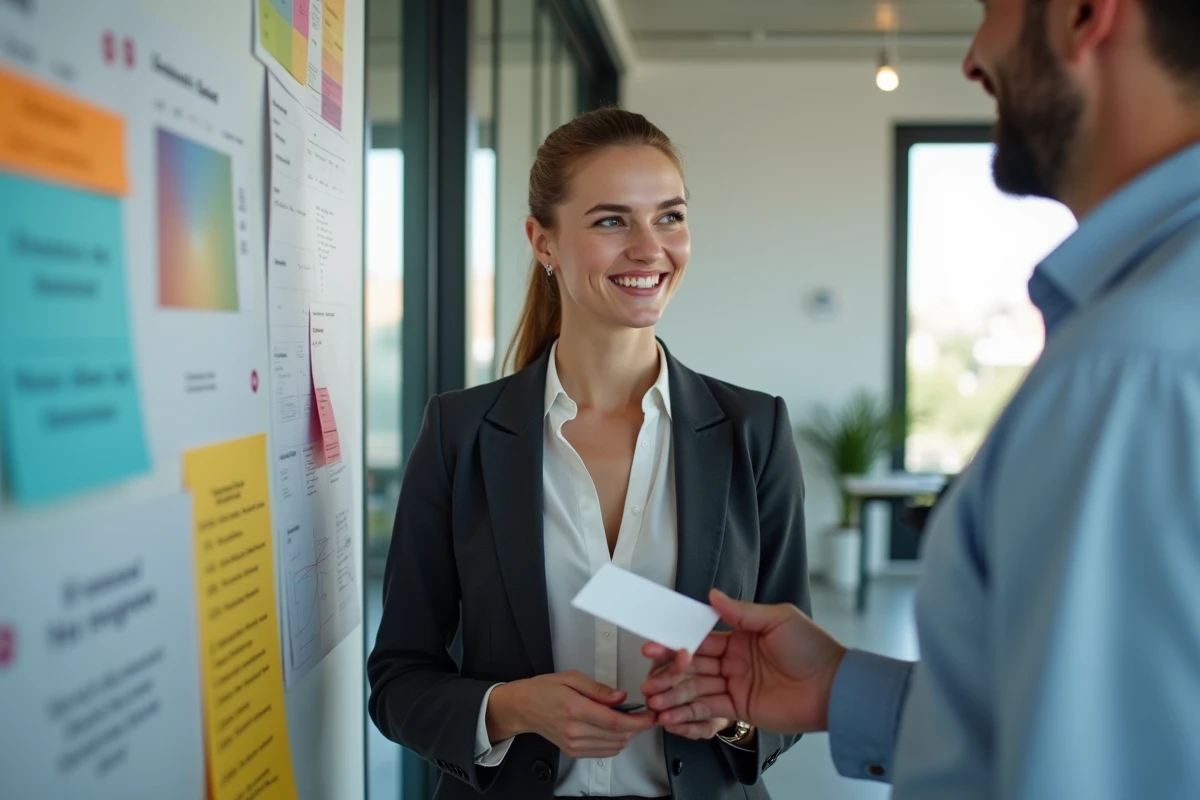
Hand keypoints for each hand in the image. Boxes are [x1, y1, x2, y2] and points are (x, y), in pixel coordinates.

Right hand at [487, 670, 654, 758]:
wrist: (523, 708)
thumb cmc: (544, 689)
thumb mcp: (571, 677)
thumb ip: (598, 689)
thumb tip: (621, 697)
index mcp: (575, 709)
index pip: (615, 722)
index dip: (638, 721)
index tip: (651, 716)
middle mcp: (575, 731)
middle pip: (618, 736)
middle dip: (636, 727)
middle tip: (643, 714)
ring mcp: (574, 745)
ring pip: (614, 746)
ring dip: (627, 735)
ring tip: (627, 719)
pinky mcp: (574, 752)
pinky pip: (604, 752)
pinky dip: (615, 742)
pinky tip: (614, 728)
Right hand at [641, 590, 846, 734]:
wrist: (834, 688)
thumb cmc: (814, 649)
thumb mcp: (778, 619)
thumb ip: (742, 611)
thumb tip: (713, 595)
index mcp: (741, 637)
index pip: (700, 638)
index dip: (677, 642)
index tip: (656, 643)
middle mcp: (735, 661)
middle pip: (692, 666)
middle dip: (669, 672)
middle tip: (649, 676)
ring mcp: (736, 685)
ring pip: (695, 689)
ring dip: (673, 694)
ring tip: (654, 699)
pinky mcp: (740, 708)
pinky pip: (708, 709)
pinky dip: (688, 713)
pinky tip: (670, 715)